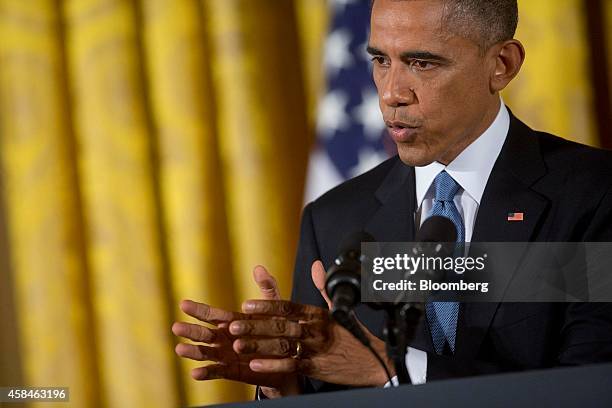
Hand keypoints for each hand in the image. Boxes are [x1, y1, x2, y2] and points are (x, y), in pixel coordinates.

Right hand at [172, 266, 299, 394]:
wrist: (290, 358)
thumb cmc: (279, 330)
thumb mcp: (275, 307)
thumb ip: (268, 289)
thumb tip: (259, 267)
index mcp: (232, 321)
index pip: (212, 314)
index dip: (198, 310)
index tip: (183, 303)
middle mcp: (225, 338)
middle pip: (204, 334)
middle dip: (191, 331)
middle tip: (176, 327)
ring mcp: (227, 355)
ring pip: (206, 353)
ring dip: (193, 351)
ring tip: (180, 348)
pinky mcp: (233, 371)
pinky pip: (217, 372)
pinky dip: (206, 373)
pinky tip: (195, 373)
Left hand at [229, 261, 392, 386]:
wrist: (375, 362)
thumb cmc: (354, 335)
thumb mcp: (340, 308)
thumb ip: (323, 287)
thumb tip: (316, 265)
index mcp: (319, 313)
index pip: (288, 307)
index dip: (266, 306)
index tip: (246, 305)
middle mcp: (316, 329)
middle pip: (281, 326)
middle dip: (255, 326)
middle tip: (233, 326)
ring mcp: (317, 348)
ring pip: (284, 345)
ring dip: (259, 346)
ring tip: (238, 346)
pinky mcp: (319, 367)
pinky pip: (293, 365)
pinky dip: (274, 365)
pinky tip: (256, 366)